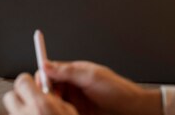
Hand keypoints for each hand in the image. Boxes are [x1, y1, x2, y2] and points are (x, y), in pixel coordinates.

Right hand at [3, 60, 161, 114]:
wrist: (134, 109)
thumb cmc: (118, 90)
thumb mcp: (92, 76)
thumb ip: (68, 71)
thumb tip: (46, 64)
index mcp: (74, 72)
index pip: (49, 72)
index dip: (42, 79)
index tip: (40, 87)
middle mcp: (72, 86)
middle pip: (47, 89)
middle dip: (45, 95)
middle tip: (51, 102)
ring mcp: (74, 101)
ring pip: (53, 103)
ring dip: (52, 106)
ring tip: (60, 110)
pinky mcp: (76, 113)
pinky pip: (61, 113)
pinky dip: (60, 113)